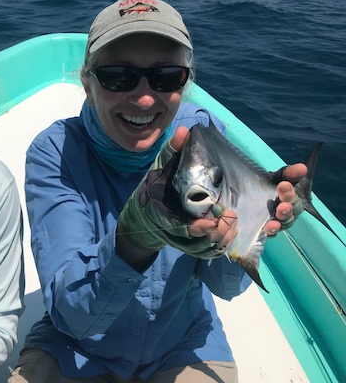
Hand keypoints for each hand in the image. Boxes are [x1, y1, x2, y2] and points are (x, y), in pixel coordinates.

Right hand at [118, 127, 236, 258]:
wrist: (147, 212)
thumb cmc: (157, 187)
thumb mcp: (161, 168)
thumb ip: (173, 152)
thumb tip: (184, 131)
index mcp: (167, 215)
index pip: (183, 229)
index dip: (197, 228)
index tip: (209, 222)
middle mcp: (178, 232)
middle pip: (200, 242)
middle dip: (218, 233)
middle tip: (232, 216)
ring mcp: (188, 241)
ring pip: (209, 248)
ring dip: (225, 238)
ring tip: (235, 222)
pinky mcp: (197, 245)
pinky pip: (212, 250)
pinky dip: (225, 244)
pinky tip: (235, 230)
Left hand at [266, 164, 305, 233]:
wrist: (242, 196)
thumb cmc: (263, 186)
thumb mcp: (274, 177)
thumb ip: (288, 173)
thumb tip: (302, 168)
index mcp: (290, 198)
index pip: (295, 197)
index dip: (290, 192)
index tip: (283, 184)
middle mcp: (286, 211)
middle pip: (292, 211)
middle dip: (288, 207)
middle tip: (283, 203)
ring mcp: (277, 222)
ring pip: (285, 222)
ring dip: (283, 218)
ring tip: (279, 213)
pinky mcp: (265, 230)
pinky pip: (271, 233)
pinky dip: (272, 230)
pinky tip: (270, 226)